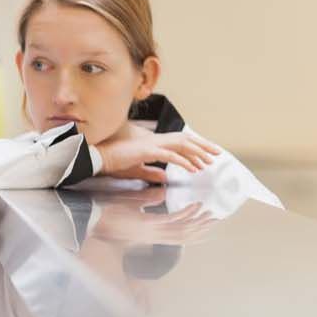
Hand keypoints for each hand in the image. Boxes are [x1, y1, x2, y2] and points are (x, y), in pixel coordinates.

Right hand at [95, 124, 220, 183]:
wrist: (99, 158)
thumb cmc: (114, 163)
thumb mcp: (136, 170)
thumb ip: (151, 172)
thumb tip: (165, 176)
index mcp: (153, 143)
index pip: (179, 142)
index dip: (195, 147)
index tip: (207, 155)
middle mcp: (155, 140)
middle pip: (185, 139)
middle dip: (203, 146)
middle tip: (217, 154)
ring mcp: (152, 144)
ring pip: (182, 145)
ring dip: (197, 152)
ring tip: (209, 161)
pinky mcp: (148, 151)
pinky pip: (170, 155)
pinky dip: (183, 161)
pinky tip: (192, 168)